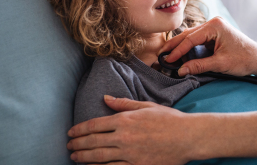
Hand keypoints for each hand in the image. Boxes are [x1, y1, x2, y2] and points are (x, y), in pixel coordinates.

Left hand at [67, 96, 194, 164]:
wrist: (188, 137)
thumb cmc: (169, 119)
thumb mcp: (146, 106)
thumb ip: (124, 103)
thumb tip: (105, 98)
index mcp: (126, 119)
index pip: (95, 124)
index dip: (80, 129)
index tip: (71, 132)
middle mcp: (124, 136)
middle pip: (93, 141)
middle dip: (78, 144)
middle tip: (69, 146)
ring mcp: (129, 153)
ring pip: (99, 156)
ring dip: (84, 157)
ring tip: (74, 157)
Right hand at [160, 16, 256, 76]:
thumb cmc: (244, 59)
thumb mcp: (220, 64)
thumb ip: (199, 66)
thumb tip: (181, 70)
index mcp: (215, 26)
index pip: (191, 39)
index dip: (178, 51)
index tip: (167, 60)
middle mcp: (213, 23)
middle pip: (188, 34)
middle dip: (174, 45)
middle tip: (161, 55)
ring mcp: (214, 27)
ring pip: (191, 36)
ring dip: (180, 46)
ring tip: (167, 55)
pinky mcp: (214, 33)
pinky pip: (197, 39)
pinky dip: (188, 47)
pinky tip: (179, 54)